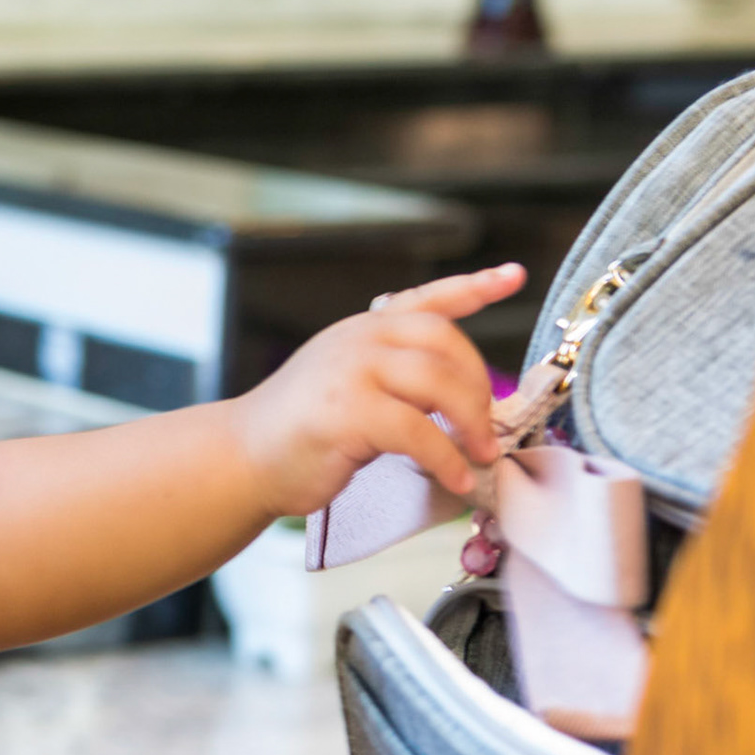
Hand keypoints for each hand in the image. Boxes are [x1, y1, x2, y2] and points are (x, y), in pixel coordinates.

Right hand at [229, 263, 525, 518]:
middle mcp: (358, 341)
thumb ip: (393, 376)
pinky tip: (455, 479)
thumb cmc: (298, 431)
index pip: (426, 298)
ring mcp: (350, 373)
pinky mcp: (347, 413)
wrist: (242, 457)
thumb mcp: (346, 383)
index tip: (512, 276)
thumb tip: (461, 401)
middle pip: (445, 345)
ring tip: (480, 455)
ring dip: (472, 425)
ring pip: (438, 385)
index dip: (474, 286)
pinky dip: (447, 460)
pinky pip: (419, 433)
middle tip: (490, 429)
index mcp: (362, 329)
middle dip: (479, 389)